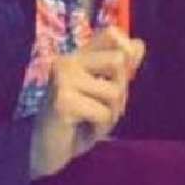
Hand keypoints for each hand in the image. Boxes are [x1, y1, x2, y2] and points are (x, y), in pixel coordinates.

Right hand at [29, 26, 145, 178]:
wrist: (45, 151)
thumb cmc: (76, 122)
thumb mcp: (102, 94)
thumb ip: (119, 70)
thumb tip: (139, 44)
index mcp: (78, 56)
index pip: (111, 33)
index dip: (127, 50)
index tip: (123, 74)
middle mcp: (68, 61)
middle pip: (118, 61)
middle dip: (121, 91)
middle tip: (105, 108)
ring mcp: (63, 79)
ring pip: (114, 90)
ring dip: (111, 114)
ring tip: (93, 121)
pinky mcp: (63, 101)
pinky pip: (103, 113)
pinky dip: (101, 128)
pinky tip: (85, 129)